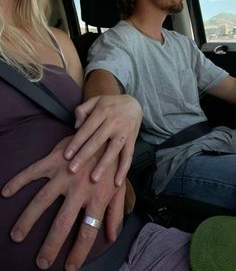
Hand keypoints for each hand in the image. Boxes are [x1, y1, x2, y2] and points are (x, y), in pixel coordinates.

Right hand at [1, 136, 125, 269]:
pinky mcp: (55, 160)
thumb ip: (116, 214)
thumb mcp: (120, 190)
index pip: (87, 231)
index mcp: (98, 198)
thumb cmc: (113, 166)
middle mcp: (80, 189)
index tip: (68, 267)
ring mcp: (65, 174)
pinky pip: (33, 172)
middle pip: (63, 222)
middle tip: (41, 261)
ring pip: (42, 200)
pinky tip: (6, 192)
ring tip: (16, 235)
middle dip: (51, 245)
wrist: (106, 137)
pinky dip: (19, 181)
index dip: (78, 252)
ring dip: (28, 219)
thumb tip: (111, 237)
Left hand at [64, 95, 142, 185]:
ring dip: (103, 165)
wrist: (134, 104)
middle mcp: (113, 122)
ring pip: (113, 151)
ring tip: (93, 179)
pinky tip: (118, 182)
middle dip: (84, 156)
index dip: (76, 143)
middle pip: (97, 141)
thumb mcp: (95, 100)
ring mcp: (124, 133)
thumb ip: (82, 110)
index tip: (66, 155)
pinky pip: (128, 156)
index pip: (86, 129)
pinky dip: (124, 170)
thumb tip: (76, 126)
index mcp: (102, 112)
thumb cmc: (110, 104)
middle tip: (73, 169)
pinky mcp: (132, 141)